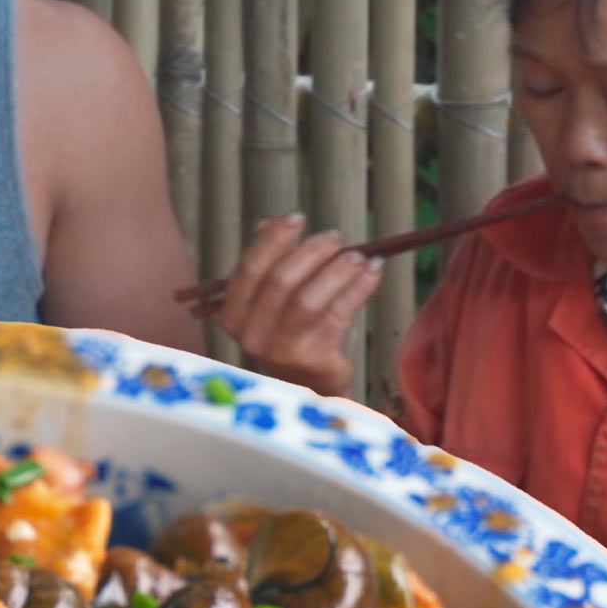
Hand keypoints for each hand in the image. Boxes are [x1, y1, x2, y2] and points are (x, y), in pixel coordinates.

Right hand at [213, 215, 380, 397]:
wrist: (311, 389)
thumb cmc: (292, 337)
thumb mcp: (273, 301)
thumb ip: (269, 264)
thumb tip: (269, 223)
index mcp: (234, 316)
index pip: (250, 268)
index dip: (274, 239)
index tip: (297, 218)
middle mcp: (251, 335)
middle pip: (281, 281)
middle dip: (312, 252)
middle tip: (336, 237)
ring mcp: (280, 351)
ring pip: (309, 299)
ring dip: (337, 270)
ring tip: (358, 255)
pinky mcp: (313, 360)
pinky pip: (338, 314)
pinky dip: (358, 287)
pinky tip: (372, 272)